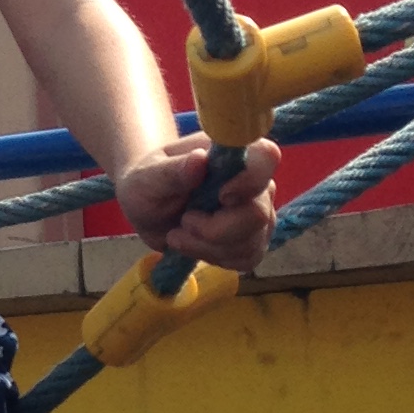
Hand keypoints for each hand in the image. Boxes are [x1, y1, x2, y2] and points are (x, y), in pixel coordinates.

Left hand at [114, 135, 278, 273]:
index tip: (221, 196)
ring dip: (208, 247)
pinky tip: (195, 245)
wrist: (149, 209)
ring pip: (251, 242)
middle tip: (183, 223)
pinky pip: (247, 258)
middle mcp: (254, 182)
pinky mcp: (254, 240)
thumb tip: (199, 159)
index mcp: (232, 154)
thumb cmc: (150, 183)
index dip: (250, 180)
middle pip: (258, 213)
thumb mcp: (147, 177)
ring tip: (179, 235)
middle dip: (214, 229)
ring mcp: (258, 212)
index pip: (266, 157)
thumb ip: (172, 170)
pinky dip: (214, 257)